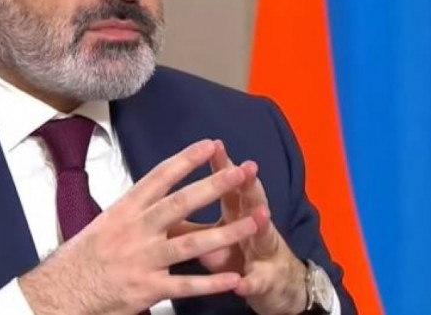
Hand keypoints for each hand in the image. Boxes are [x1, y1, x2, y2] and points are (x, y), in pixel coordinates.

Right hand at [19, 139, 259, 314]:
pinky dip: (211, 283)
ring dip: (226, 233)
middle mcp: (136, 230)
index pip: (160, 177)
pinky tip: (234, 279)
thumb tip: (157, 193)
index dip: (187, 159)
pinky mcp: (148, 289)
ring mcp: (144, 259)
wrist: (62, 290)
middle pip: (182, 203)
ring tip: (254, 223)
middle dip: (215, 185)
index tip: (210, 144)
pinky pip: (185, 286)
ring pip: (192, 243)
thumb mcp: (106, 222)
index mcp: (126, 209)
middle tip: (241, 171)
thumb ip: (135, 210)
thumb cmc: (84, 256)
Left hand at [169, 141, 307, 314]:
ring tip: (261, 214)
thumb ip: (188, 219)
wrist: (272, 285)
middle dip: (249, 184)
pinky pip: (257, 282)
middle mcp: (254, 225)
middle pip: (252, 200)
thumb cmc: (237, 252)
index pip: (228, 183)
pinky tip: (241, 283)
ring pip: (263, 236)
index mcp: (237, 211)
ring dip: (261, 225)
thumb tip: (158, 201)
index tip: (213, 144)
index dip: (221, 165)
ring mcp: (262, 252)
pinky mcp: (264, 281)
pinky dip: (250, 281)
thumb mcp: (211, 234)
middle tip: (247, 167)